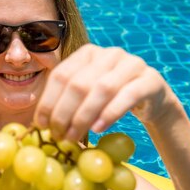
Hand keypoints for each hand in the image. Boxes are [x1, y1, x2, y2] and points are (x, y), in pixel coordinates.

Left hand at [34, 44, 177, 140]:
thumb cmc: (110, 98)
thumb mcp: (86, 94)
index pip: (61, 75)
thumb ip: (66, 101)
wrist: (150, 98)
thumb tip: (39, 124)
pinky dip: (109, 114)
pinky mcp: (149, 80)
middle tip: (58, 136)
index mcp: (87, 53)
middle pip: (78, 84)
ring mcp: (131, 64)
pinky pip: (127, 96)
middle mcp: (109, 54)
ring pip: (101, 89)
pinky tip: (97, 129)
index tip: (41, 125)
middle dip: (64, 113)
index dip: (48, 101)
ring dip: (83, 116)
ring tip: (74, 136)